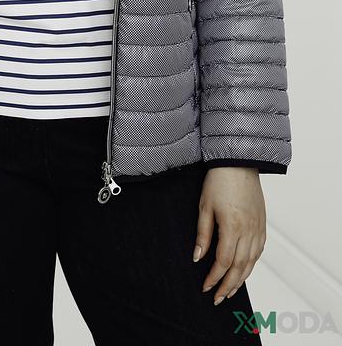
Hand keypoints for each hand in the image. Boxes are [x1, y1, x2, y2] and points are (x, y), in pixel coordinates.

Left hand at [193, 167, 266, 304]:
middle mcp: (249, 231)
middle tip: (218, 298)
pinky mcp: (262, 224)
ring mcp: (258, 228)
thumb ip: (203, 234)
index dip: (214, 278)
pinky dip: (251, 265)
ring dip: (241, 279)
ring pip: (251, 262)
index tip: (205, 287)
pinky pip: (259, 251)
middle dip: (228, 286)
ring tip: (230, 291)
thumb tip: (198, 257)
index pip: (223, 262)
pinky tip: (244, 270)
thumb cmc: (219, 181)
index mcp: (233, 227)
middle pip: (239, 267)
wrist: (238, 162)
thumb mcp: (204, 206)